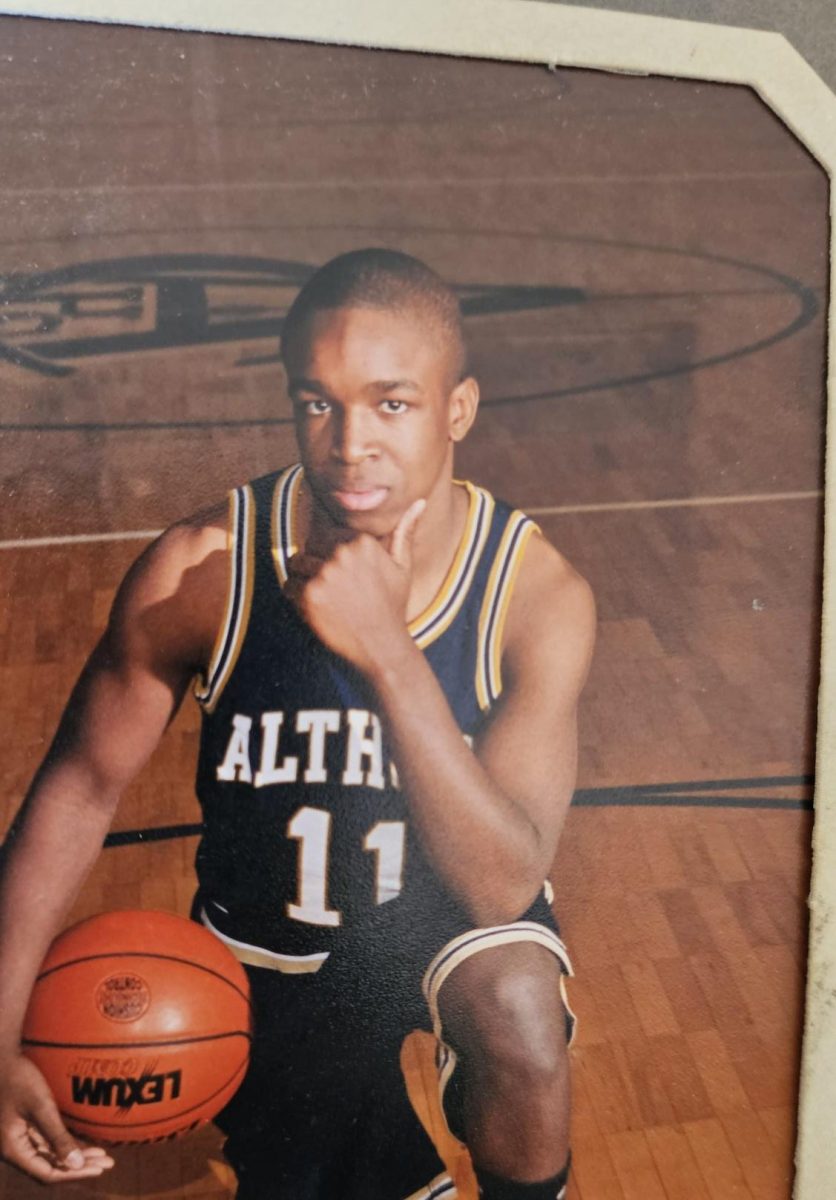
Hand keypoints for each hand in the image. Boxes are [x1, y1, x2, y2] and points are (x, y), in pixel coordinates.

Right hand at [0, 1054, 114, 1182]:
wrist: (3, 1059)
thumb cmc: (19, 1079)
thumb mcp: (41, 1107)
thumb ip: (57, 1136)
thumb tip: (77, 1164)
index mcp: (14, 1149)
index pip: (47, 1172)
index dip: (73, 1174)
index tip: (98, 1170)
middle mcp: (16, 1148)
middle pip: (52, 1166)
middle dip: (80, 1166)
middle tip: (107, 1164)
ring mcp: (22, 1138)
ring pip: (52, 1155)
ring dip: (77, 1156)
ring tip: (103, 1157)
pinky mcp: (27, 1127)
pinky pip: (49, 1142)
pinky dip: (68, 1144)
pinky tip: (88, 1145)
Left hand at [287, 499, 425, 673]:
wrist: (382, 646)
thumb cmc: (392, 606)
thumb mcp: (403, 566)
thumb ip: (405, 531)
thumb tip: (419, 502)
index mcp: (361, 541)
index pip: (327, 535)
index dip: (330, 555)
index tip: (343, 577)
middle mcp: (342, 553)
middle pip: (309, 546)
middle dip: (314, 564)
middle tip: (331, 589)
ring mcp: (324, 574)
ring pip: (295, 565)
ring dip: (302, 580)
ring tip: (322, 598)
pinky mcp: (309, 595)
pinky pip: (288, 586)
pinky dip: (295, 598)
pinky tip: (316, 610)